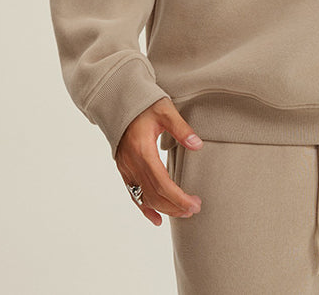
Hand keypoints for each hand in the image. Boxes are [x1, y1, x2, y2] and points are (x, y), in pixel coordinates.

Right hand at [115, 97, 203, 225]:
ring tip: (183, 213)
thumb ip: (181, 129)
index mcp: (143, 150)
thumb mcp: (165, 111)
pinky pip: (133, 194)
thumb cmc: (144, 104)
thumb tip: (198, 145)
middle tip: (194, 209)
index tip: (194, 204)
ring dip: (163, 208)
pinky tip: (156, 218)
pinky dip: (144, 208)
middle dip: (174, 206)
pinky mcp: (123, 169)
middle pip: (153, 195)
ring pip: (143, 197)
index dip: (178, 198)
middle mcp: (132, 163)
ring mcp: (125, 168)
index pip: (162, 184)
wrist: (119, 100)